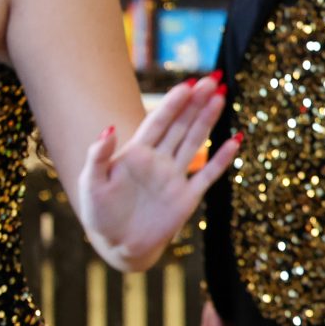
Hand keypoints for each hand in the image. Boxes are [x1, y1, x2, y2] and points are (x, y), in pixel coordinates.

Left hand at [79, 76, 236, 272]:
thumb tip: (109, 128)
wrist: (117, 245)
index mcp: (136, 153)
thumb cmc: (99, 213)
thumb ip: (98, 156)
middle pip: (180, 126)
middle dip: (196, 103)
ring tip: (220, 97)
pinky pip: (207, 175)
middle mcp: (159, 160)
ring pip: (194, 142)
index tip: (187, 85)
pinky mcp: (187, 198)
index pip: (157, 122)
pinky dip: (221, 159)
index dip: (172, 104)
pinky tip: (234, 141)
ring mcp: (175, 177)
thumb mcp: (90, 183)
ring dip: (207, 121)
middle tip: (212, 80)